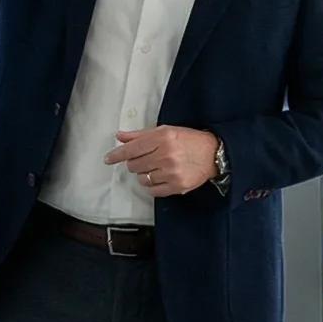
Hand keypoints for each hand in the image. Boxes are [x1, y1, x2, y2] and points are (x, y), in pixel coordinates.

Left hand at [105, 126, 220, 196]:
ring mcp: (172, 172)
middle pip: (134, 165)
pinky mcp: (177, 186)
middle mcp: (166, 155)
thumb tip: (119, 137)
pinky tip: (160, 178)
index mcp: (163, 138)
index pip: (132, 149)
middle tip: (145, 160)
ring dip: (145, 174)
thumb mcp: (166, 131)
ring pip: (142, 179)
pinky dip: (153, 186)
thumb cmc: (189, 140)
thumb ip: (141, 135)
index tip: (108, 159)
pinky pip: (153, 191)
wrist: (214, 154)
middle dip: (135, 163)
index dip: (117, 155)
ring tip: (156, 168)